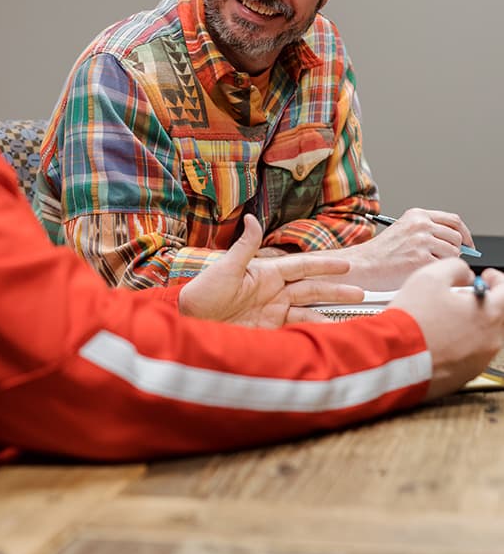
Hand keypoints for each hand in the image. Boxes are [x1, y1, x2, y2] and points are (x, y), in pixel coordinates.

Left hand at [178, 214, 363, 326]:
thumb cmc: (203, 293)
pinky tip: (327, 335)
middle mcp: (273, 292)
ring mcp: (272, 312)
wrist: (190, 324)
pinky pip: (296, 330)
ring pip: (308, 311)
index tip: (346, 265)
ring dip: (328, 314)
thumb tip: (253, 218)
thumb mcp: (225, 268)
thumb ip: (244, 246)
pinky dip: (313, 332)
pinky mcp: (269, 330)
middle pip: (311, 290)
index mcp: (266, 273)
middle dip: (335, 291)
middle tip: (361, 293)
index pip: (302, 266)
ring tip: (351, 320)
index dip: (324, 266)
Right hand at [333, 207, 474, 289]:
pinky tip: (422, 272)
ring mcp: (422, 241)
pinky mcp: (421, 260)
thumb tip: (457, 243)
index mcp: (417, 215)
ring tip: (426, 267)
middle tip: (444, 260)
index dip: (464, 234)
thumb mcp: (404, 231)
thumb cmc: (380, 253)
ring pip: (454, 253)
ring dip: (446, 263)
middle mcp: (421, 225)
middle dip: (455, 251)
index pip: (453, 220)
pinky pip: (444, 267)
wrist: (363, 265)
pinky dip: (438, 273)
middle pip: (456, 237)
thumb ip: (428, 231)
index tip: (467, 244)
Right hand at [390, 261, 503, 397]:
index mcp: (488, 314)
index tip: (487, 277)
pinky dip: (460, 343)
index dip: (496, 279)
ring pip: (484, 336)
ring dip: (471, 323)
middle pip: (497, 315)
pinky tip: (438, 337)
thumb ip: (455, 268)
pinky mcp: (465, 375)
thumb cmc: (412, 321)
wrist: (394, 356)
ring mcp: (479, 360)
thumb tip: (465, 273)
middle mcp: (490, 340)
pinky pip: (470, 354)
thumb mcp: (430, 277)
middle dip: (482, 302)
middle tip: (462, 296)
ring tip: (445, 318)